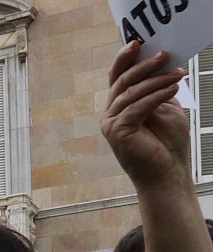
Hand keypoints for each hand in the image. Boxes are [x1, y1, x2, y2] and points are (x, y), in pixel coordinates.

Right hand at [102, 43, 190, 188]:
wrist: (167, 172)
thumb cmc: (167, 144)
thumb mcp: (165, 109)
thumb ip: (157, 91)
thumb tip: (162, 67)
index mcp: (119, 107)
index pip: (117, 77)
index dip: (124, 59)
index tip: (139, 42)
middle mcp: (110, 114)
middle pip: (123, 81)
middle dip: (145, 65)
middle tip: (165, 54)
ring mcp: (111, 124)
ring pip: (131, 93)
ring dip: (157, 80)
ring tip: (178, 73)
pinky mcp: (118, 133)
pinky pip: (137, 107)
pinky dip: (156, 96)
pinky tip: (173, 88)